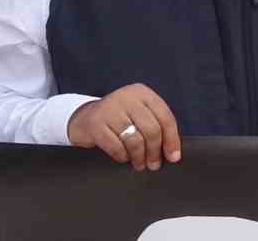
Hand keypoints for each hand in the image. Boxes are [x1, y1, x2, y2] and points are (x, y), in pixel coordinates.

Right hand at [65, 83, 181, 170]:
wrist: (84, 118)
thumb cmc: (119, 119)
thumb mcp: (138, 114)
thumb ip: (155, 125)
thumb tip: (172, 152)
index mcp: (142, 93)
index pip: (165, 117)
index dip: (171, 139)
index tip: (173, 157)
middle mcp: (127, 97)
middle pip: (151, 129)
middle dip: (155, 151)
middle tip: (154, 165)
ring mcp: (110, 109)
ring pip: (134, 139)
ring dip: (139, 156)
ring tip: (140, 164)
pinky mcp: (95, 124)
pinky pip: (116, 146)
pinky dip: (122, 156)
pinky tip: (124, 158)